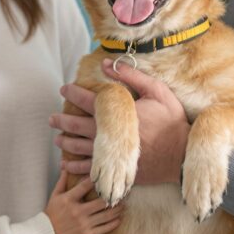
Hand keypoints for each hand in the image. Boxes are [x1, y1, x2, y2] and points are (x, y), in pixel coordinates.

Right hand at [45, 171, 122, 233]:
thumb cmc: (50, 216)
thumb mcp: (54, 196)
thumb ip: (62, 181)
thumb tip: (65, 167)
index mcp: (69, 199)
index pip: (86, 185)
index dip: (98, 179)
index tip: (107, 175)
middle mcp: (77, 210)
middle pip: (101, 201)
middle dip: (113, 196)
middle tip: (122, 192)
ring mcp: (83, 223)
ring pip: (106, 214)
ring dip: (117, 209)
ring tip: (123, 205)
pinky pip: (104, 228)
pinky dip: (114, 222)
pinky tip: (119, 219)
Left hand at [52, 58, 188, 184]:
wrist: (182, 157)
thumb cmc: (172, 122)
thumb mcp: (157, 92)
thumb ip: (132, 76)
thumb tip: (108, 63)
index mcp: (118, 113)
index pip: (88, 99)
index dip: (73, 93)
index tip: (64, 89)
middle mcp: (110, 133)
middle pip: (77, 125)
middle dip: (62, 120)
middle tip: (51, 119)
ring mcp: (111, 154)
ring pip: (80, 147)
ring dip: (66, 142)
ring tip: (57, 140)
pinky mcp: (115, 170)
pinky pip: (89, 169)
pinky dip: (75, 167)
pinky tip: (66, 165)